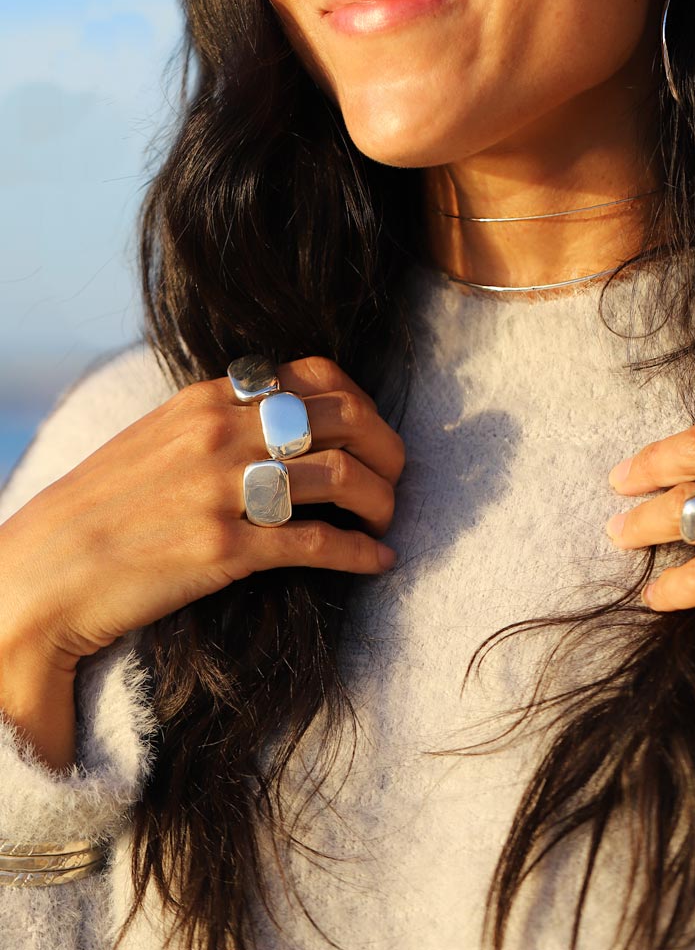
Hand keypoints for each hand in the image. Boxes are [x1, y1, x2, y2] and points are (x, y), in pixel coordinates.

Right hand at [0, 356, 403, 672]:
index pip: (316, 376)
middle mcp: (221, 433)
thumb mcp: (160, 436)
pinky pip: (317, 543)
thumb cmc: (102, 507)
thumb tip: (281, 417)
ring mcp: (223, 490)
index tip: (374, 432)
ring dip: (382, 500)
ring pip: (342, 477)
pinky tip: (379, 561)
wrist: (43, 573)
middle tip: (397, 476)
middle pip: (345, 418)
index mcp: (208, 399)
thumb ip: (219, 420)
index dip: (362, 402)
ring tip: (388, 520)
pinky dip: (361, 551)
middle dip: (388, 447)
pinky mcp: (223, 550)